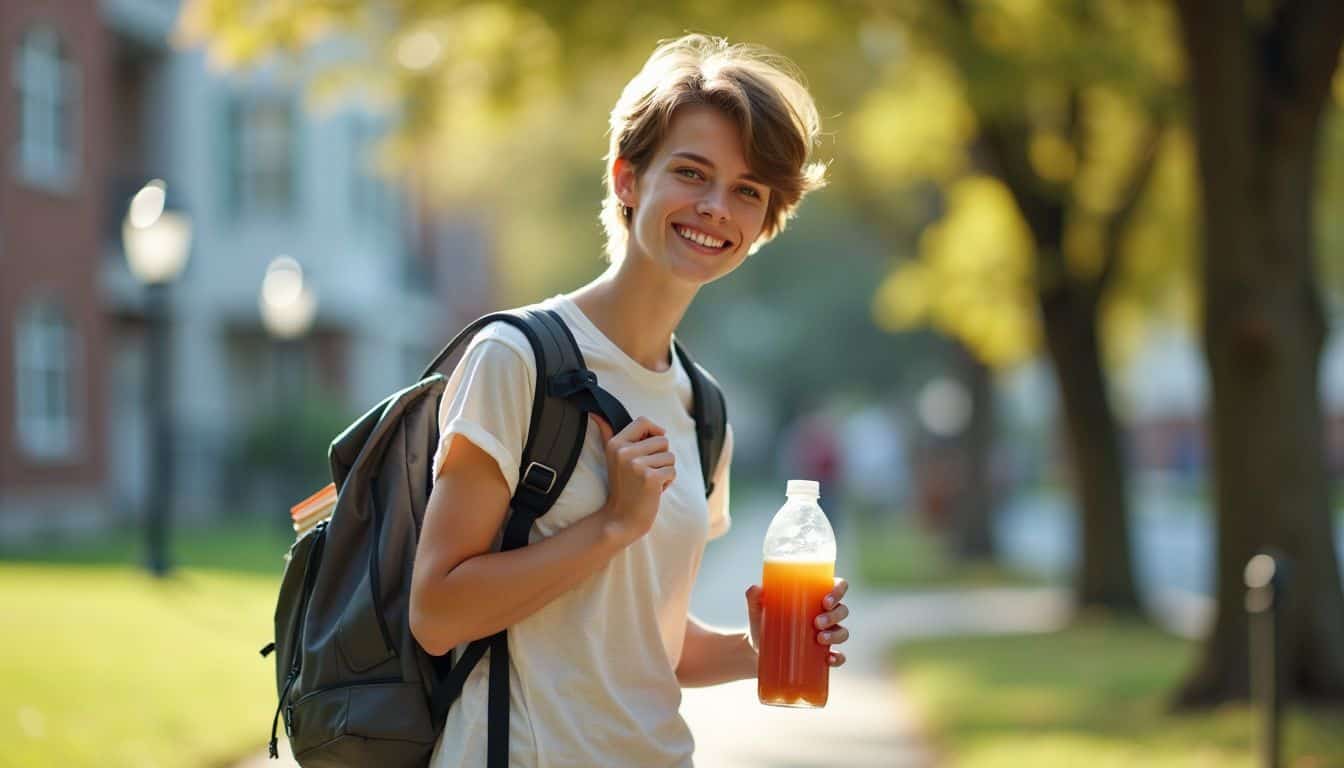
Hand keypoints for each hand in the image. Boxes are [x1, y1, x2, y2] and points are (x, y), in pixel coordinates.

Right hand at [591, 415, 675, 544]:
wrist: (621, 518)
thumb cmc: (623, 487)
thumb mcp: (612, 458)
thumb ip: (607, 434)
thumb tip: (595, 414)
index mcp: (616, 443)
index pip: (644, 421)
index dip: (654, 431)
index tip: (652, 446)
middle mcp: (624, 451)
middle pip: (663, 440)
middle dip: (661, 457)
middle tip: (645, 473)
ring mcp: (636, 465)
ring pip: (670, 457)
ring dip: (665, 471)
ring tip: (648, 482)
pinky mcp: (650, 478)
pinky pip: (672, 471)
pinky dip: (668, 483)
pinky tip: (654, 491)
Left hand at [744, 577, 848, 667]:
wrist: (757, 651)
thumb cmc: (763, 622)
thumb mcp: (757, 610)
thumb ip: (754, 597)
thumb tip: (755, 589)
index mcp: (816, 597)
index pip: (838, 586)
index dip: (838, 590)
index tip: (825, 601)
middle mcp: (826, 614)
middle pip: (842, 610)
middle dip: (833, 616)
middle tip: (816, 622)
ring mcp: (826, 635)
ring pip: (842, 632)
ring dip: (836, 635)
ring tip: (819, 639)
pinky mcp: (823, 655)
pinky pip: (839, 656)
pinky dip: (838, 658)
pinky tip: (829, 660)